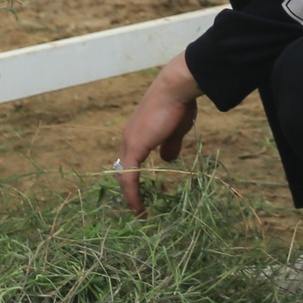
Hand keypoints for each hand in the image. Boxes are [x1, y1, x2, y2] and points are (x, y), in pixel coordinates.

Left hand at [113, 54, 200, 215]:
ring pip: (124, 176)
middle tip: (138, 208)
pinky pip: (130, 177)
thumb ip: (170, 145)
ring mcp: (130, 142)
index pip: (130, 162)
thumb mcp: (176, 130)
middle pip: (123, 171)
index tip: (140, 195)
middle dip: (129, 191)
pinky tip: (139, 208)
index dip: (133, 180)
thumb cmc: (178, 105)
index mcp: (137, 134)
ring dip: (130, 196)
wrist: (175, 88)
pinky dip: (132, 194)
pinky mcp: (135, 146)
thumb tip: (168, 160)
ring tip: (139, 213)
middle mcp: (129, 139)